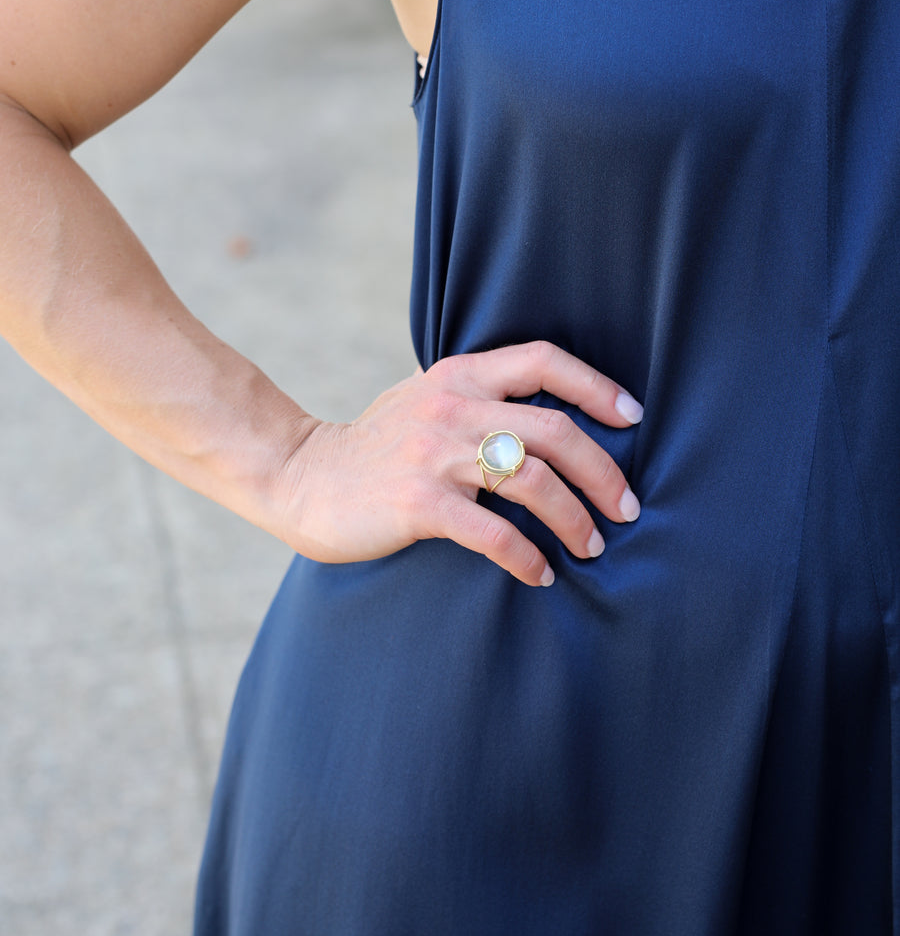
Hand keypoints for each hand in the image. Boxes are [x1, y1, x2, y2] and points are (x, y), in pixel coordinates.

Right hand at [276, 341, 642, 586]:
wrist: (301, 477)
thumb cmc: (373, 445)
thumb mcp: (423, 399)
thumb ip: (476, 397)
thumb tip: (545, 417)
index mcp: (459, 375)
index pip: (542, 360)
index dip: (596, 386)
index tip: (632, 418)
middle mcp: (452, 407)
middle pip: (555, 429)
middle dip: (604, 471)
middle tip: (627, 508)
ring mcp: (434, 455)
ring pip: (534, 481)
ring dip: (576, 520)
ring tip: (592, 545)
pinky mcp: (418, 503)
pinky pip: (494, 533)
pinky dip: (528, 558)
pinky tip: (540, 575)